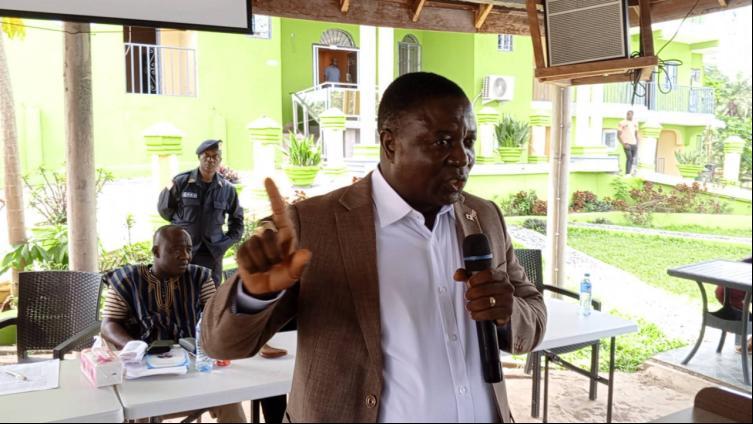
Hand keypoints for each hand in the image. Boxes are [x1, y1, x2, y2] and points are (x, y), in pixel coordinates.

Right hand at [236, 178, 311, 295]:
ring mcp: (254, 240)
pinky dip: (252, 266)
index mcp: (285, 234)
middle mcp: (269, 233)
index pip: (279, 210)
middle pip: (267, 233)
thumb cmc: (283, 276)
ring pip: (255, 244)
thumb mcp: (294, 274)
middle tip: (276, 264)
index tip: (267, 179)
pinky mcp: (242, 250)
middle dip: (272, 253)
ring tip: (266, 267)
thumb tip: (306, 253)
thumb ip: (300, 265)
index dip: (273, 195)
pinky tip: (256, 269)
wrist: (265, 288)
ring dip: (262, 261)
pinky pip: (245, 255)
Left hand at [454, 269, 513, 325]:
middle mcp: (507, 287)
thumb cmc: (488, 289)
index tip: (469, 283)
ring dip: (474, 305)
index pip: (489, 274)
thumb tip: (457, 276)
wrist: (503, 304)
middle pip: (487, 289)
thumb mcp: (477, 280)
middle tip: (467, 296)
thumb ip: (466, 275)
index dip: (476, 279)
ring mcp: (508, 300)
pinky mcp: (507, 312)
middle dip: (473, 294)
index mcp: (501, 276)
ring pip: (488, 302)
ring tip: (468, 306)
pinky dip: (479, 315)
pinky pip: (491, 314)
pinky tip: (473, 314)